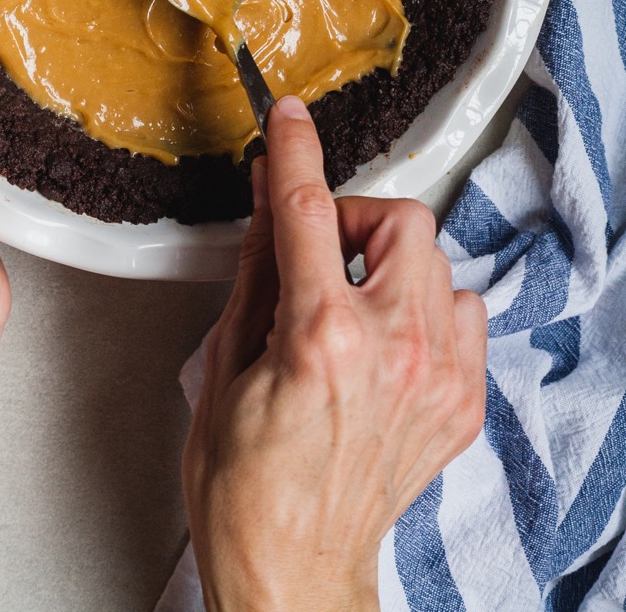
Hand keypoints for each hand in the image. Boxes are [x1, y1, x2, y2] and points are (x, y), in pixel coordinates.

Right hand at [182, 96, 486, 611]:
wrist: (292, 565)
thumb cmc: (245, 480)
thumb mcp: (225, 358)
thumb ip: (258, 265)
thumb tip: (268, 196)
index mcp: (322, 336)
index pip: (307, 207)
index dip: (294, 149)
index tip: (290, 118)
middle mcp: (394, 351)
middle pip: (402, 220)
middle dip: (353, 219)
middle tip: (316, 250)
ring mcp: (438, 379)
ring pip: (438, 264)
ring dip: (391, 265)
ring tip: (350, 303)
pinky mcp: (461, 404)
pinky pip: (461, 314)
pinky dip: (424, 308)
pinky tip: (384, 338)